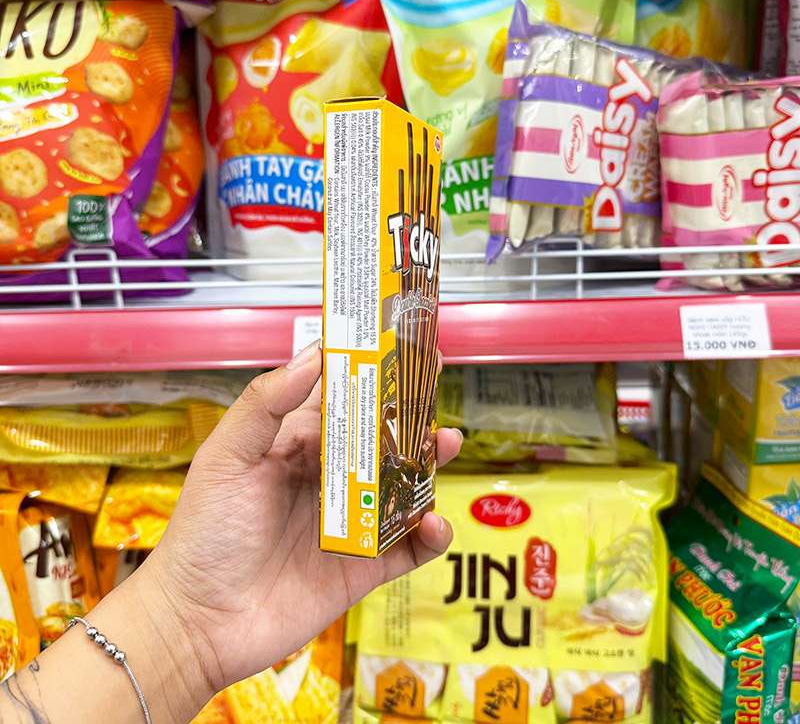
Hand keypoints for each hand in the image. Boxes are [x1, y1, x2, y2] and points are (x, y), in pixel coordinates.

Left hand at [138, 341, 460, 695]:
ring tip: (445, 444)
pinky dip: (430, 534)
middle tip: (435, 390)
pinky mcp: (364, 567)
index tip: (399, 344)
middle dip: (411, 414)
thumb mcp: (227, 457)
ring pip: (404, 485)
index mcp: (297, 446)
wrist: (198, 622)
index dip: (368, 373)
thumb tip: (312, 355)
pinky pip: (409, 547)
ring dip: (429, 464)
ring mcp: (351, 523)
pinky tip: (432, 522)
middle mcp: (329, 478)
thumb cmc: (204, 533)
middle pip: (382, 438)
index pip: (341, 400)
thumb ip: (266, 404)